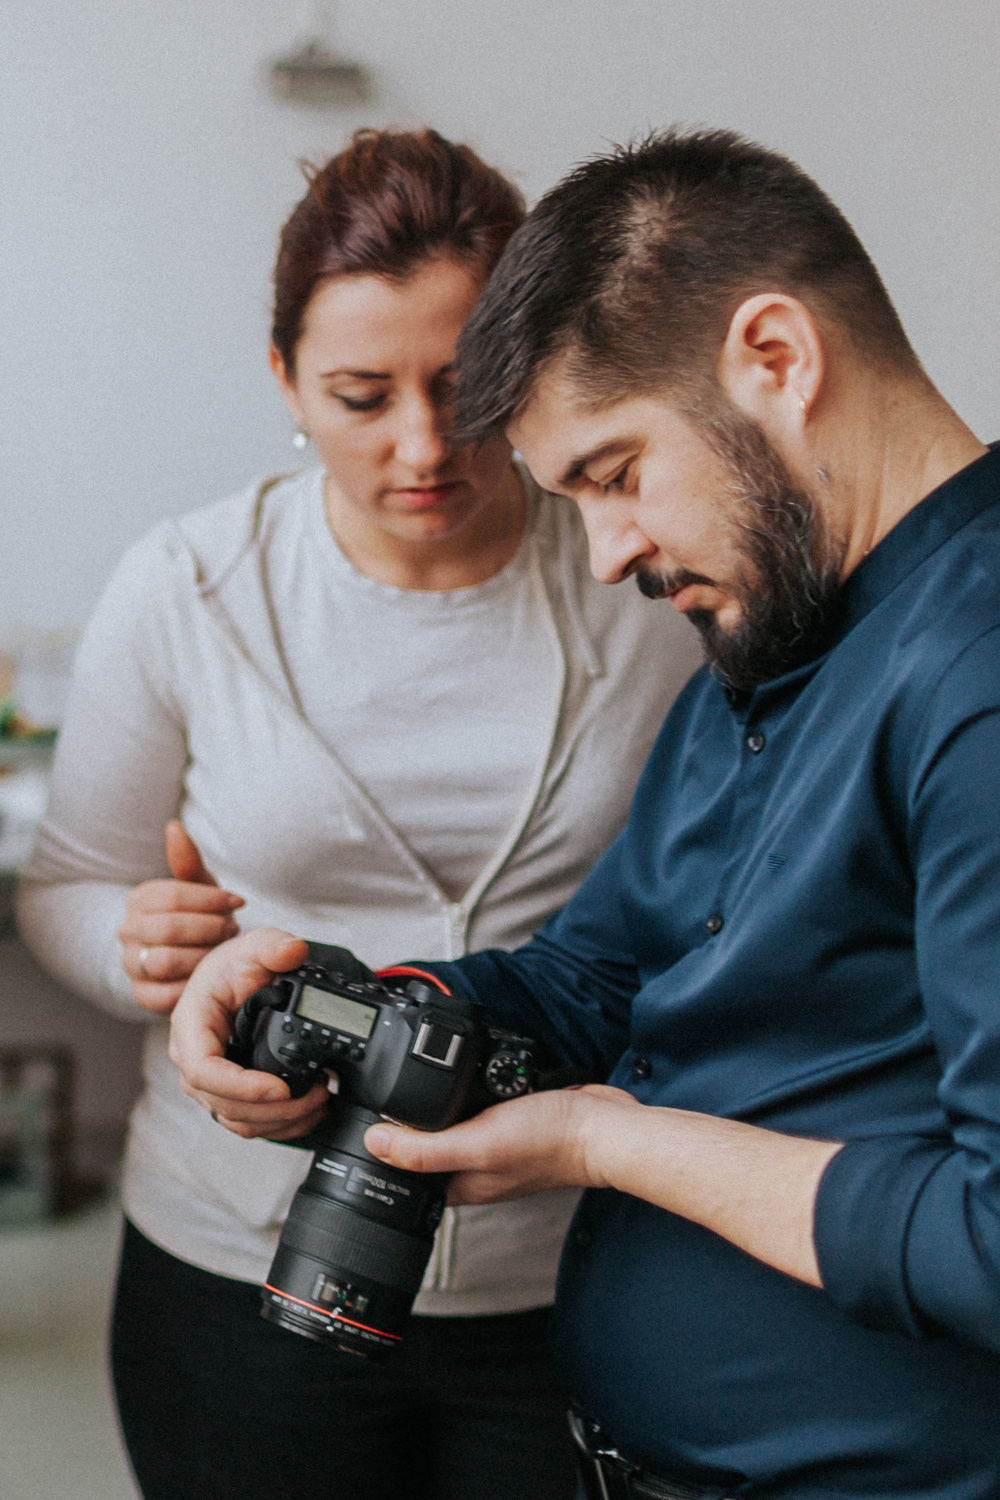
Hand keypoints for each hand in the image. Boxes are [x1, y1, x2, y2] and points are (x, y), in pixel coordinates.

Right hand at [119, 820, 245, 1013]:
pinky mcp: (140, 995)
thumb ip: (188, 860)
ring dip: (202, 955)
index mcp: (138, 899)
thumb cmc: (198, 914)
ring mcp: (130, 964)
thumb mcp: (198, 886)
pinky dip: (191, 984)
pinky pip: (164, 993)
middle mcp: (127, 931)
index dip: (210, 899)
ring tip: (221, 950)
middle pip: (168, 928)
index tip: (237, 902)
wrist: (191, 954)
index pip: (171, 896)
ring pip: (164, 961)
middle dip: (209, 928)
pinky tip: (209, 975)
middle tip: (232, 928)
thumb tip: (174, 826)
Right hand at [168, 927, 329, 1140]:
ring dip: (278, 1120)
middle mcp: (193, 1059)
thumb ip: (272, 944)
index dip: (240, 1087)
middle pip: (221, 1103)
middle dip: (271, 1109)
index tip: (279, 1088)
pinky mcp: (227, 1092)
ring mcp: (209, 1080)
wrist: (235, 979)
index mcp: (190, 1026)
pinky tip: (309, 1113)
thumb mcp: (253, 946)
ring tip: (319, 1101)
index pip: (203, 1070)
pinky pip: (246, 1121)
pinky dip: (278, 1124)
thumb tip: (294, 950)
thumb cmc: (235, 966)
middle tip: (316, 1095)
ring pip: (235, 1119)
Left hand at [364, 1084, 638, 1203]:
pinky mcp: (513, 1122)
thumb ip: (426, 1147)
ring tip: (417, 1080)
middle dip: (406, 1123)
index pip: (407, 1175)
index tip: (361, 1123)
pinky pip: (477, 1108)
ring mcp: (495, 1144)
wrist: (603, 1126)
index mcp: (460, 1184)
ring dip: (436, 1104)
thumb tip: (373, 1143)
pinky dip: (467, 1092)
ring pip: (451, 1124)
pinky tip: (466, 1076)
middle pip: (426, 1147)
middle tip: (384, 1093)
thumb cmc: (548, 1143)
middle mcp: (475, 1167)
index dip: (381, 1154)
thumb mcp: (478, 1144)